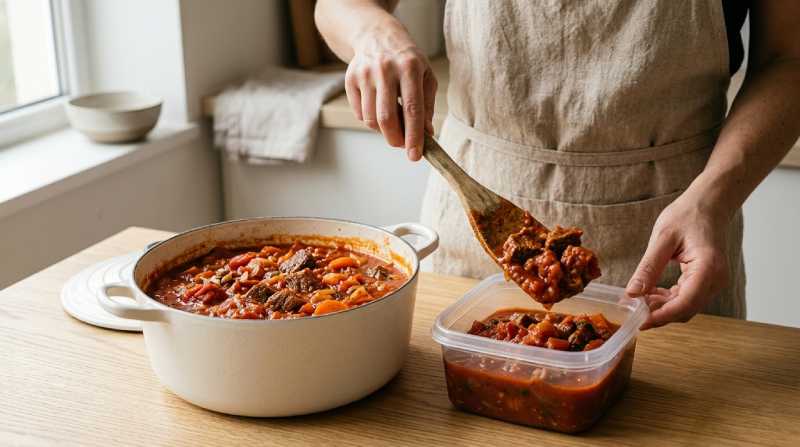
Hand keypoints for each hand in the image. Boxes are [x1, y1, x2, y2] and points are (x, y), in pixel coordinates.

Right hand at [346, 25, 436, 160]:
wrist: (376, 36)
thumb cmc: (406, 60)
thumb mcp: (425, 76)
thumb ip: (427, 105)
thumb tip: (426, 134)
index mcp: (409, 68)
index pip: (412, 109)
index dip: (414, 136)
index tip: (415, 155)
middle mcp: (385, 70)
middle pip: (387, 118)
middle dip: (395, 139)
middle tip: (402, 145)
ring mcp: (365, 74)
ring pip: (371, 119)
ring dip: (383, 131)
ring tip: (393, 123)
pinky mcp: (350, 80)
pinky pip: (359, 114)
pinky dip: (371, 120)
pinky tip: (379, 109)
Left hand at [625, 190, 731, 328]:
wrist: (709, 204)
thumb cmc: (688, 215)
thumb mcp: (662, 239)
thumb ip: (648, 268)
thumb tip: (632, 293)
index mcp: (708, 268)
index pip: (685, 303)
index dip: (661, 316)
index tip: (639, 322)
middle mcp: (715, 280)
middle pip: (685, 310)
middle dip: (658, 314)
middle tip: (632, 311)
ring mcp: (713, 282)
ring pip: (685, 307)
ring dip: (661, 307)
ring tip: (637, 301)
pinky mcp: (706, 281)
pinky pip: (686, 298)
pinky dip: (668, 300)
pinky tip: (649, 294)